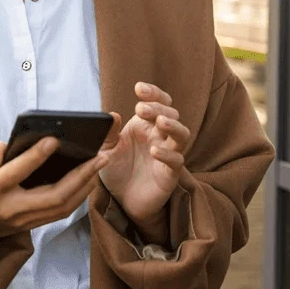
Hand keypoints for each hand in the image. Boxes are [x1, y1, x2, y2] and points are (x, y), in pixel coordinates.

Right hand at [0, 139, 108, 240]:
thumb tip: (5, 146)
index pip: (17, 172)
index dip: (36, 156)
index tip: (54, 139)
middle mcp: (9, 209)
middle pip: (52, 196)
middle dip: (80, 176)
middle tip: (100, 155)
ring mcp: (21, 222)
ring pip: (61, 208)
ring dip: (84, 187)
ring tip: (99, 165)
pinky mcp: (28, 226)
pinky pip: (58, 214)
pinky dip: (77, 197)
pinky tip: (87, 180)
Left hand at [98, 83, 190, 237]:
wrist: (122, 200)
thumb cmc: (117, 169)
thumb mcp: (106, 149)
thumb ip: (108, 133)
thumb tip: (112, 115)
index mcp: (145, 124)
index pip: (158, 102)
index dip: (153, 93)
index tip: (139, 88)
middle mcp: (160, 136)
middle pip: (171, 114)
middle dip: (158, 108)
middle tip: (141, 109)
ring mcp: (168, 154)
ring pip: (182, 134)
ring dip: (173, 126)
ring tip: (160, 122)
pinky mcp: (170, 174)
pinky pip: (177, 161)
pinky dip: (168, 154)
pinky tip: (156, 151)